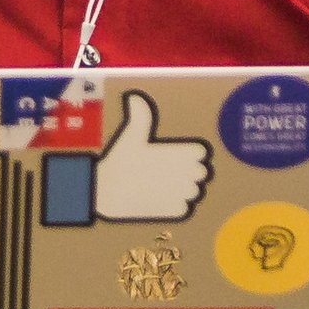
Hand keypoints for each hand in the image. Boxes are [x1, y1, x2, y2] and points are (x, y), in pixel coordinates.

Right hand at [88, 90, 210, 220]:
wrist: (106, 192)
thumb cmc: (120, 161)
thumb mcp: (131, 135)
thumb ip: (140, 116)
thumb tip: (135, 97)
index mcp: (179, 154)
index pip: (201, 153)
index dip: (191, 154)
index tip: (179, 155)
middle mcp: (185, 173)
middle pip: (202, 172)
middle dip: (190, 171)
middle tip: (172, 170)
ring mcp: (181, 193)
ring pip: (195, 190)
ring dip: (185, 187)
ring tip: (167, 184)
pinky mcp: (175, 210)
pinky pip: (186, 206)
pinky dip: (177, 204)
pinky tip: (163, 198)